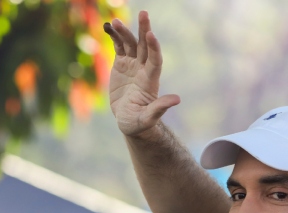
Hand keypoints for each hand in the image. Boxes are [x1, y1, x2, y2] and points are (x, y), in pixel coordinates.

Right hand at [103, 11, 179, 137]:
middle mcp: (143, 69)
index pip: (154, 60)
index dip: (153, 48)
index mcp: (150, 81)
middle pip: (144, 47)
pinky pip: (118, 47)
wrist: (129, 120)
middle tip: (144, 13)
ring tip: (114, 22)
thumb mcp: (147, 118)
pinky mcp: (121, 65)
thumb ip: (159, 108)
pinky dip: (114, 37)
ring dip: (124, 32)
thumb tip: (177, 100)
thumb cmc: (140, 123)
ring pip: (129, 44)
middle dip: (144, 30)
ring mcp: (132, 66)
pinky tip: (110, 27)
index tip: (150, 35)